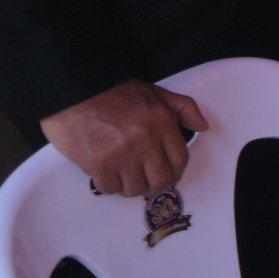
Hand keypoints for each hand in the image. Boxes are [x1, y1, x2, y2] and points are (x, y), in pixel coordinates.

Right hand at [40, 80, 207, 197]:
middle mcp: (146, 140)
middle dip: (155, 184)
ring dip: (131, 186)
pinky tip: (107, 173)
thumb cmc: (113, 91)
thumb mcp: (156, 93)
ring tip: (125, 176)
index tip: (169, 174)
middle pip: (161, 179)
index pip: (180, 159)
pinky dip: (110, 184)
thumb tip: (202, 126)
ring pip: (136, 188)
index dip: (176, 171)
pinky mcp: (98, 164)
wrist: (76, 89)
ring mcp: (122, 154)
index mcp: (162, 122)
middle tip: (146, 181)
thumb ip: (184, 108)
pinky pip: (111, 188)